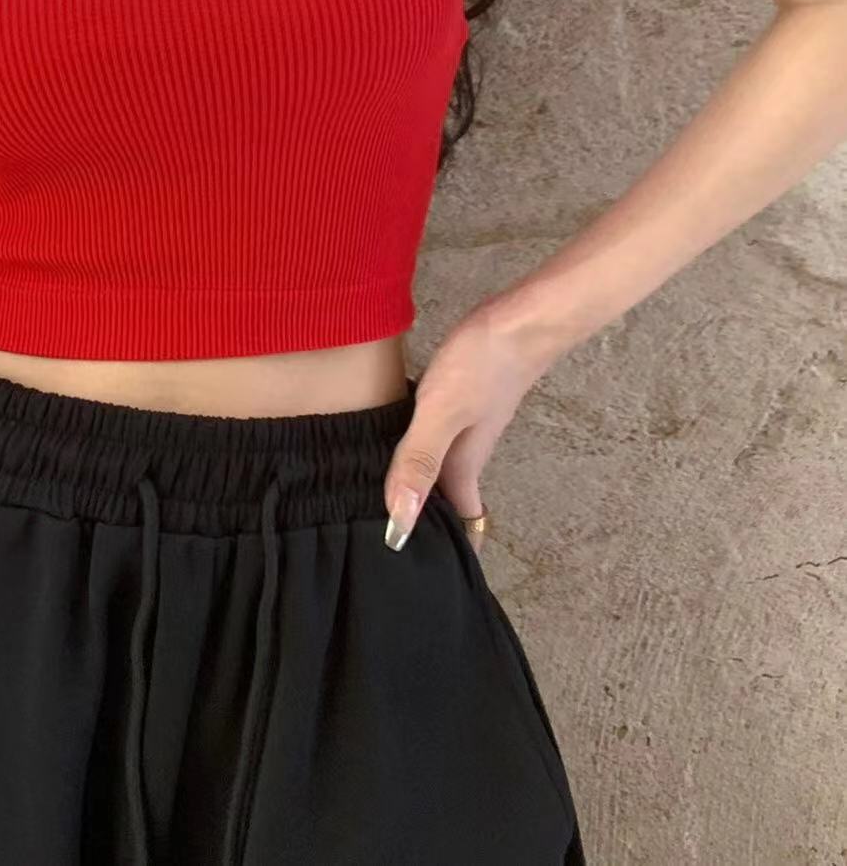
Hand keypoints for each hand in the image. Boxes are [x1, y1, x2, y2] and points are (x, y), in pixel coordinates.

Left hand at [382, 295, 557, 553]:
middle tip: (386, 548)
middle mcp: (466, 454)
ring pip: (440, 472)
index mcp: (463, 468)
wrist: (519, 319)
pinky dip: (413, 453)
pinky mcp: (458, 402)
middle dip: (425, 528)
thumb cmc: (482, 366)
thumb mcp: (441, 414)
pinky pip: (433, 441)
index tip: (414, 577)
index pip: (459, 526)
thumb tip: (398, 525)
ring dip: (417, 490)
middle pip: (448, 504)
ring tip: (375, 505)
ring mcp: (465, 428)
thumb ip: (419, 463)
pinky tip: (386, 443)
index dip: (441, 551)